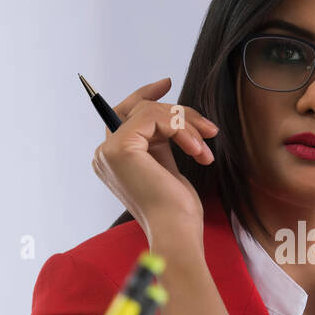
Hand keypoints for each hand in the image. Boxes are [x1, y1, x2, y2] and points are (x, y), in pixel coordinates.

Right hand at [91, 77, 218, 247]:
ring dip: (186, 125)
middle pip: (140, 109)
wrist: (176, 231)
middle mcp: (104, 154)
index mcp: (113, 159)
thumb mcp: (167, 166)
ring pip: (150, 111)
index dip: (145, 95)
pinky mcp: (121, 148)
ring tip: (204, 149)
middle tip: (209, 129)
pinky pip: (153, 117)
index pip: (124, 114)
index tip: (167, 83)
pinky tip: (196, 150)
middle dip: (179, 113)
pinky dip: (181, 128)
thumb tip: (171, 115)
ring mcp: (109, 150)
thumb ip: (160, 141)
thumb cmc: (177, 210)